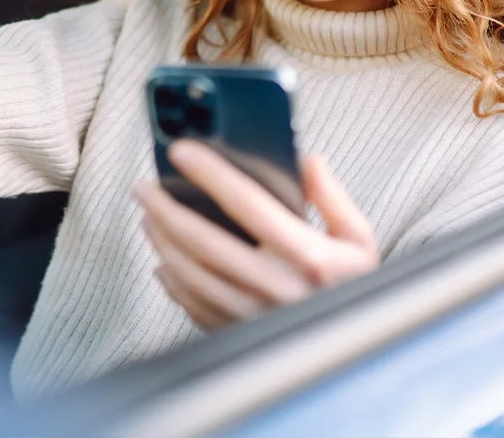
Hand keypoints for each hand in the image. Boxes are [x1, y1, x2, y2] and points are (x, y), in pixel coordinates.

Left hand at [134, 139, 379, 331]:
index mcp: (309, 256)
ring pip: (190, 274)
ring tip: (149, 216)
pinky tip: (164, 263)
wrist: (360, 352)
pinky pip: (193, 307)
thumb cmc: (357, 288)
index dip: (210, 172)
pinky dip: (172, 283)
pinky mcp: (240, 336)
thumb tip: (306, 160)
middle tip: (144, 186)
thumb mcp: (359, 239)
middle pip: (203, 241)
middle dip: (165, 208)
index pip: (248, 203)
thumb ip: (332, 197)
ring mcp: (254, 316)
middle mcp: (277, 288)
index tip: (182, 151)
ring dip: (162, 242)